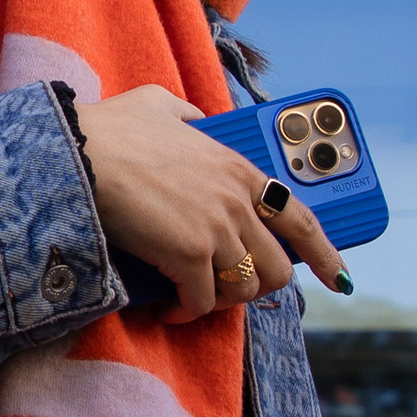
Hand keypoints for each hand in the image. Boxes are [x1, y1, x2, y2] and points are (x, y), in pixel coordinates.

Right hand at [77, 87, 348, 320]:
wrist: (78, 153)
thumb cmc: (110, 130)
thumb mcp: (160, 104)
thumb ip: (188, 115)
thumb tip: (193, 118)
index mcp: (238, 170)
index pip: (299, 217)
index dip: (323, 252)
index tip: (337, 276)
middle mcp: (237, 201)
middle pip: (277, 267)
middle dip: (256, 288)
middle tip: (226, 291)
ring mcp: (217, 228)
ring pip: (244, 290)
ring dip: (220, 302)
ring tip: (192, 299)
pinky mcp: (190, 254)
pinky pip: (201, 302)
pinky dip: (186, 312)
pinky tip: (168, 308)